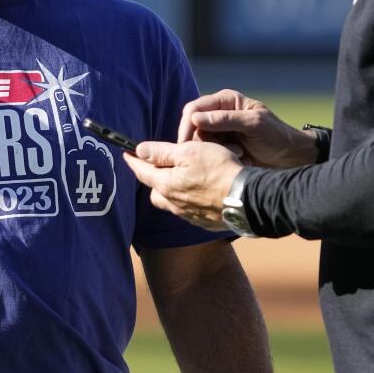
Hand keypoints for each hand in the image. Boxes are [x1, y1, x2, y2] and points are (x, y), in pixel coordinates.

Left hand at [123, 141, 242, 230]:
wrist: (246, 198)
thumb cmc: (218, 170)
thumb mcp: (188, 152)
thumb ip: (162, 152)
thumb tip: (139, 150)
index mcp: (166, 185)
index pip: (142, 172)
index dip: (133, 160)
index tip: (126, 153)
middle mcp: (174, 204)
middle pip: (155, 191)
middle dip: (153, 179)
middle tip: (158, 166)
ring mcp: (189, 215)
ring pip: (171, 202)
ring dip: (172, 190)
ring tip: (180, 179)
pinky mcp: (204, 222)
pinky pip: (188, 211)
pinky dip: (188, 200)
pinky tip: (199, 192)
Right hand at [178, 89, 319, 168]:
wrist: (290, 157)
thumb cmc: (276, 136)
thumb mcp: (253, 124)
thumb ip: (225, 119)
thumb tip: (195, 118)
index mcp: (225, 100)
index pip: (194, 108)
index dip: (186, 125)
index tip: (184, 144)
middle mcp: (218, 113)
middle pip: (193, 126)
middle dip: (202, 141)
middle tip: (221, 151)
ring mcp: (219, 131)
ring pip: (199, 141)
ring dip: (214, 150)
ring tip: (238, 153)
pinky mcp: (221, 147)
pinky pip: (208, 152)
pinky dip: (218, 157)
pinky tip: (237, 158)